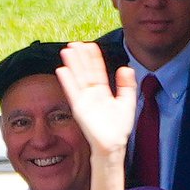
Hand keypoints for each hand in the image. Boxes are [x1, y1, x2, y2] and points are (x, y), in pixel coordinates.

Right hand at [57, 42, 136, 157]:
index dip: (94, 59)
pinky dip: (67, 82)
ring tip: (67, 50)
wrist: (114, 146)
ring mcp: (85, 101)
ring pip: (77, 79)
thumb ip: (127, 86)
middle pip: (85, 72)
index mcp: (102, 92)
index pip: (97, 71)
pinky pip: (72, 93)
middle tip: (75, 43)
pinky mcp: (80, 110)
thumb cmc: (119, 129)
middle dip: (80, 58)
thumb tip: (126, 68)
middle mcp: (92, 95)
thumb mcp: (127, 103)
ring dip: (72, 65)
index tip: (90, 45)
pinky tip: (62, 70)